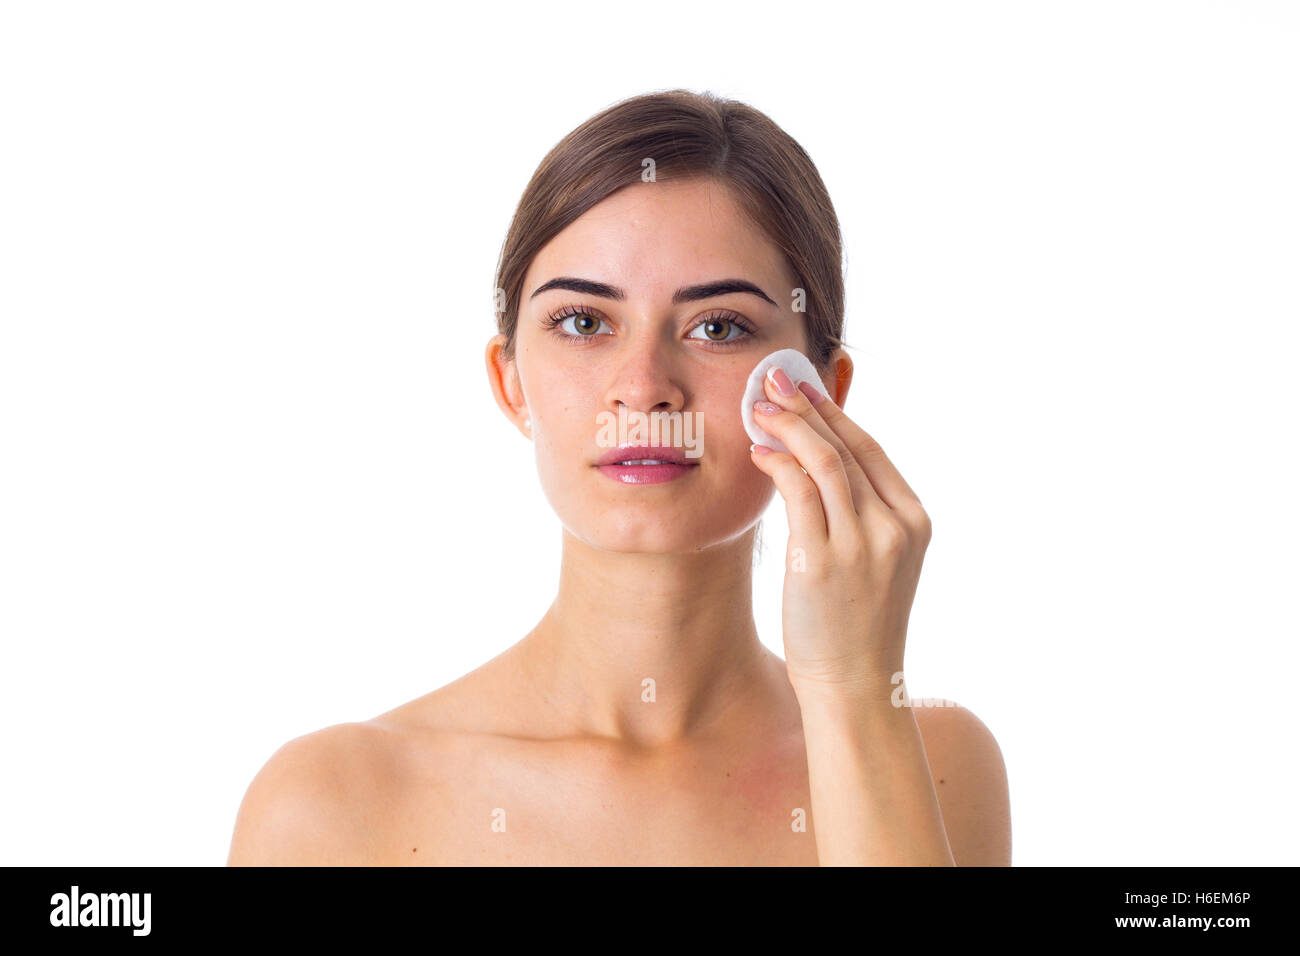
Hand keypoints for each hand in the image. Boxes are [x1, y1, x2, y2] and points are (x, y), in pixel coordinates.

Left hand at [748, 366, 931, 700]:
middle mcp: (893, 527)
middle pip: (846, 447)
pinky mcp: (821, 561)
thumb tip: (818, 459)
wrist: (855, 685)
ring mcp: (861, 543)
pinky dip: (778, 462)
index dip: (835, 413)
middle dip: (807, 406)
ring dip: (787, 425)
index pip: (871, 450)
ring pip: (822, 461)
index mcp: (913, 522)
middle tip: (774, 379)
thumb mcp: (874, 561)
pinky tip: (759, 450)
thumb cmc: (855, 624)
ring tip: (758, 405)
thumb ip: (858, 512)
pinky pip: (798, 491)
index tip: (805, 387)